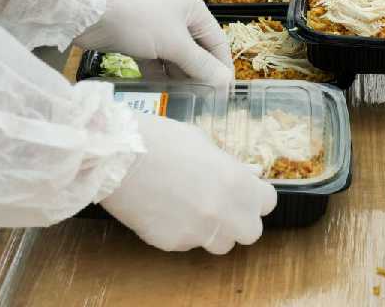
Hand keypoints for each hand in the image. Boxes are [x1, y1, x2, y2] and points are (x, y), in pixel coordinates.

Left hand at [76, 0, 233, 85]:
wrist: (87, 11)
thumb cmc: (138, 20)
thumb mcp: (174, 44)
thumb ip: (201, 65)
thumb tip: (225, 82)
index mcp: (192, 8)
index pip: (216, 41)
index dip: (222, 66)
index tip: (225, 91)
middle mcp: (177, 15)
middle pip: (196, 49)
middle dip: (199, 73)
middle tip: (205, 99)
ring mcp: (155, 26)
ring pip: (175, 56)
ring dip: (179, 75)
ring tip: (186, 98)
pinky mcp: (136, 38)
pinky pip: (155, 59)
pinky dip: (159, 73)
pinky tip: (162, 90)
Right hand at [101, 112, 276, 253]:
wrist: (117, 156)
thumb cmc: (161, 140)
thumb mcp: (204, 143)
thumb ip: (229, 166)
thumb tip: (246, 174)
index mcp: (237, 182)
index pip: (268, 202)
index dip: (258, 197)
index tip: (248, 192)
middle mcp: (223, 212)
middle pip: (251, 232)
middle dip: (242, 221)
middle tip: (226, 206)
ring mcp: (198, 231)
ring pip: (221, 245)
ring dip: (215, 231)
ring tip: (193, 209)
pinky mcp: (171, 243)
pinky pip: (188, 243)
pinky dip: (183, 232)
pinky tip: (167, 211)